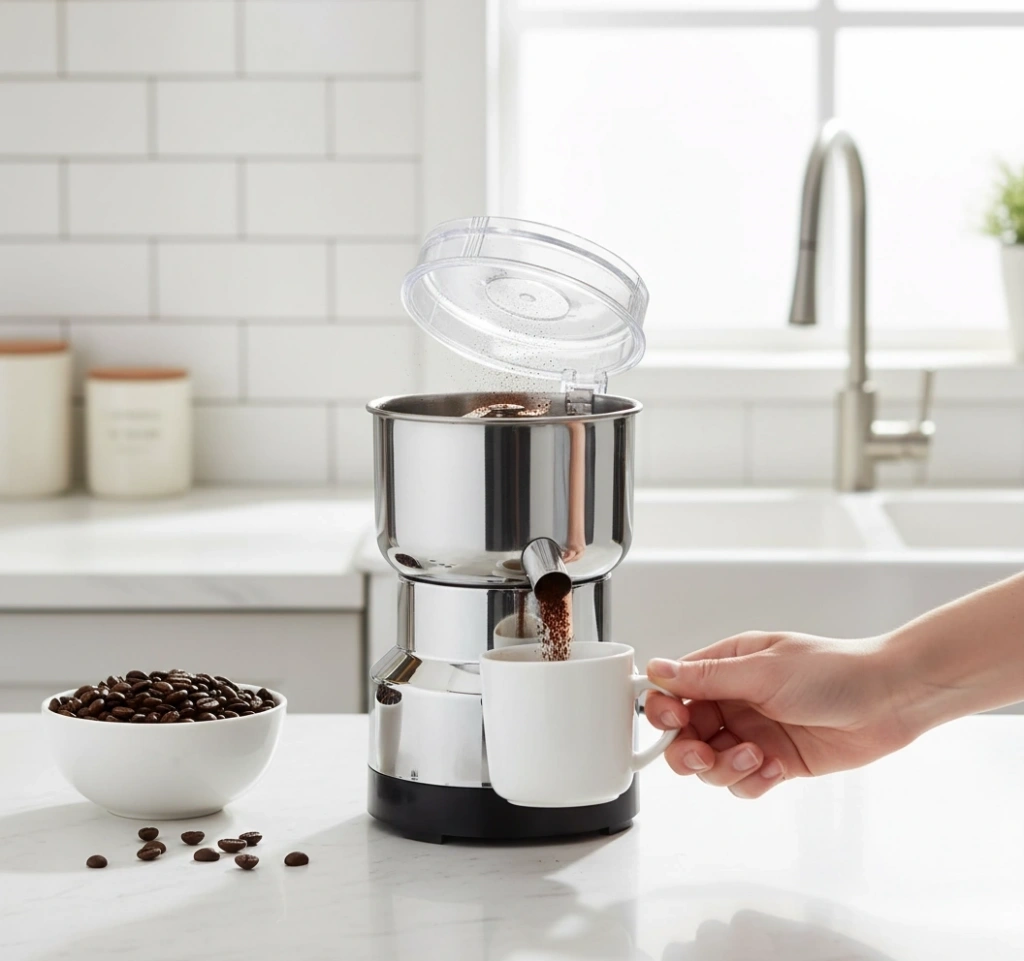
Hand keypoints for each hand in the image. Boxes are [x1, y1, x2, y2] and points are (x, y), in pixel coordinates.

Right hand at [644, 631, 918, 797]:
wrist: (888, 700)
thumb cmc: (833, 671)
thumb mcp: (762, 670)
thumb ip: (706, 677)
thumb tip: (657, 669)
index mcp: (726, 667)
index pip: (674, 689)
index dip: (663, 709)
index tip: (671, 721)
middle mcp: (734, 701)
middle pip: (684, 735)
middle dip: (687, 749)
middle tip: (703, 752)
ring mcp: (753, 733)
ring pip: (710, 764)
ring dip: (724, 766)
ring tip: (754, 756)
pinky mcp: (775, 763)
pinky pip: (742, 783)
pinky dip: (751, 781)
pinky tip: (773, 767)